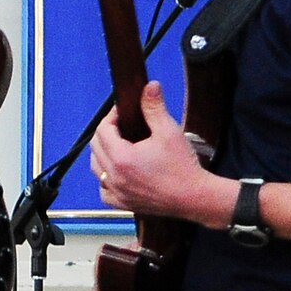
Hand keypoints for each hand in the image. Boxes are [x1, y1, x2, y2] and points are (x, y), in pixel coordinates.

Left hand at [91, 82, 217, 221]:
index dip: (111, 117)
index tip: (123, 112)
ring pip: (96, 168)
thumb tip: (150, 86)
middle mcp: (113, 177)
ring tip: (118, 145)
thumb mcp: (169, 131)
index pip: (103, 130)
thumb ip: (154, 108)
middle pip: (95, 148)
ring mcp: (117, 192)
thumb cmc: (182, 166)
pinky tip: (118, 173)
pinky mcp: (123, 204)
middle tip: (122, 125)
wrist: (195, 197)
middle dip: (105, 133)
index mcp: (121, 157)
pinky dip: (106, 180)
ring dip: (102, 154)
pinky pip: (104, 191)